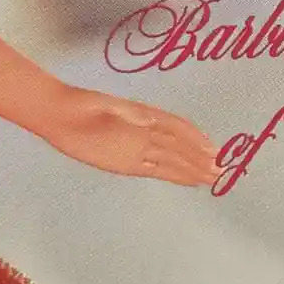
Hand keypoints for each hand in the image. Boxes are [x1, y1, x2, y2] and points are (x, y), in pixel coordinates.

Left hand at [41, 85, 218, 186]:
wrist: (61, 115)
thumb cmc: (83, 107)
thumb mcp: (107, 106)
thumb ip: (129, 114)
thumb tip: (150, 121)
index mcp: (145, 119)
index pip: (178, 130)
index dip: (197, 140)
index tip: (214, 152)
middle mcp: (147, 136)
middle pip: (180, 150)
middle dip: (201, 160)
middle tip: (222, 171)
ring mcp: (139, 148)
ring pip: (174, 159)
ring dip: (194, 167)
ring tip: (214, 174)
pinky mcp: (127, 161)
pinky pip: (158, 168)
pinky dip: (175, 173)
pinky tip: (188, 177)